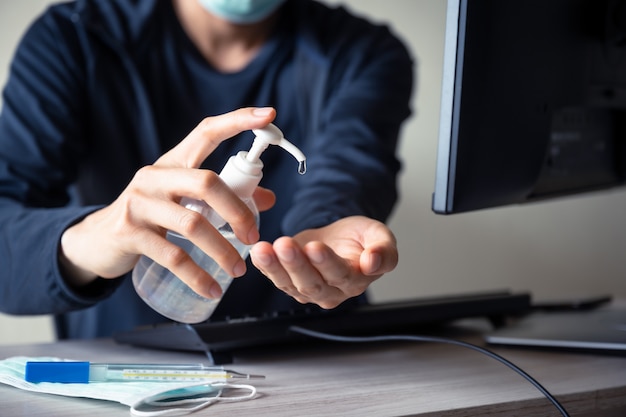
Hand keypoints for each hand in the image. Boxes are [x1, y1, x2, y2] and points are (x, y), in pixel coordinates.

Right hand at [59, 107, 276, 298]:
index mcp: (173, 162)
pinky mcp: (130, 232)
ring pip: (193, 223)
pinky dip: (197, 275)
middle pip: (207, 182)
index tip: (269, 116)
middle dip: (238, 211)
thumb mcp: (183, 201)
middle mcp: (155, 176)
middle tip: (253, 237)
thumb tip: (267, 198)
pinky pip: (173, 256)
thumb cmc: (151, 217)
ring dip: (222, 251)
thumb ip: (223, 197)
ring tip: (238, 271)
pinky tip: (212, 289)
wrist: (97, 241)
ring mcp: (140, 203)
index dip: (238, 121)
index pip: (206, 132)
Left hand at [250, 215, 397, 308]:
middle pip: (312, 284)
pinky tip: (258, 253)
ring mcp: (309, 290)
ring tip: (264, 250)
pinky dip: (265, 267)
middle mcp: (332, 291)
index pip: (340, 275)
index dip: (327, 263)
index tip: (315, 247)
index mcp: (356, 280)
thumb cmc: (359, 239)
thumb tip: (373, 262)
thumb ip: (384, 250)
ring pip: (291, 284)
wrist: (340, 239)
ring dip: (275, 267)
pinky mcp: (291, 283)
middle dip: (296, 265)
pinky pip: (276, 278)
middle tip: (285, 246)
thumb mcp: (379, 235)